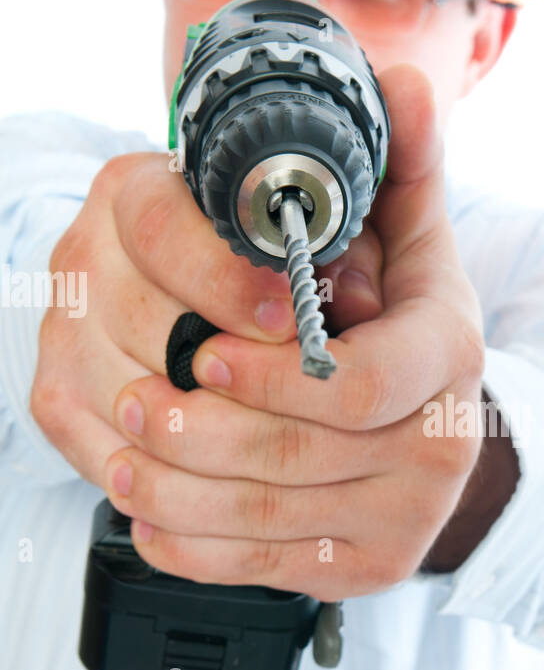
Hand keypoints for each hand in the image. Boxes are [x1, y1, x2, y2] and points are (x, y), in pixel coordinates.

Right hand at [30, 122, 385, 487]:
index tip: (286, 317)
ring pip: (129, 396)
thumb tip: (361, 302)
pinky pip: (105, 451)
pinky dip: (168, 474)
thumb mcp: (309, 239)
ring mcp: (64, 329)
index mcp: (138, 191)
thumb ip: (338, 254)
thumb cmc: (260, 266)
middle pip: (144, 321)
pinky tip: (226, 478)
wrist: (175, 298)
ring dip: (208, 430)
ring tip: (278, 445)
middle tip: (296, 396)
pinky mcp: (57, 396)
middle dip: (232, 368)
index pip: (159, 229)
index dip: (227, 281)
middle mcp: (86, 253)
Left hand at [93, 66, 499, 598]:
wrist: (441, 433)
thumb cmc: (407, 327)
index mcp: (450, 359)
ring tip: (121, 451)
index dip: (272, 375)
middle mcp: (439, 448)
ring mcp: (405, 520)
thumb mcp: (415, 244)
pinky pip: (266, 569)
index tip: (201, 353)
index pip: (358, 384)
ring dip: (178, 487)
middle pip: (295, 456)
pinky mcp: (369, 570)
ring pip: (267, 517)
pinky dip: (196, 546)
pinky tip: (151, 514)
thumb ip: (402, 169)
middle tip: (131, 398)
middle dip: (197, 430)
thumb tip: (402, 84)